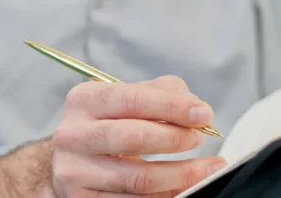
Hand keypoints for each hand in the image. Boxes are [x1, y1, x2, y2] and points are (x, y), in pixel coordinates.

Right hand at [51, 76, 226, 196]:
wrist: (75, 158)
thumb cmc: (107, 124)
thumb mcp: (125, 98)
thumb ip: (159, 92)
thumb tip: (191, 104)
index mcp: (83, 100)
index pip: (132, 100)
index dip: (171, 106)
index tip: (203, 113)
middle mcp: (74, 134)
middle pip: (134, 138)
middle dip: (176, 138)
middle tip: (200, 138)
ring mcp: (76, 171)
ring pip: (139, 178)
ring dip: (181, 173)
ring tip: (206, 167)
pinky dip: (167, 195)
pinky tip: (185, 186)